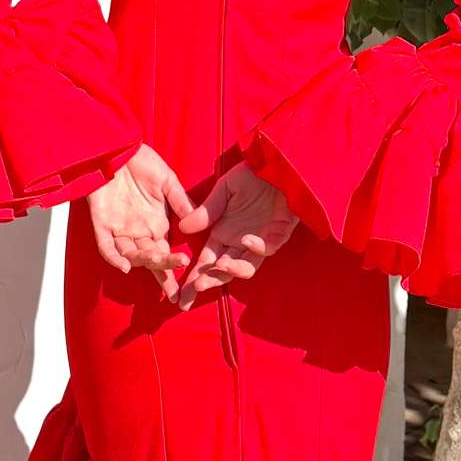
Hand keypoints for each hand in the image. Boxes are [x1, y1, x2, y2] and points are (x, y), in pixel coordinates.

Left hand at [87, 145, 198, 294]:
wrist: (117, 147)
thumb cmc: (142, 161)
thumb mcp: (168, 181)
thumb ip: (182, 202)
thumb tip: (196, 224)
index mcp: (156, 224)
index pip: (166, 253)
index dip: (173, 270)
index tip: (185, 289)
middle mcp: (138, 231)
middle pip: (151, 258)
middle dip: (163, 270)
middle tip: (174, 284)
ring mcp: (119, 229)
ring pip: (132, 255)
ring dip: (145, 261)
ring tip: (160, 261)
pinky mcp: (101, 223)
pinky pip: (106, 247)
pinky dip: (114, 258)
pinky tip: (125, 266)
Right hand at [173, 159, 298, 308]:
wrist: (279, 164)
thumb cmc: (252, 175)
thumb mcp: (224, 189)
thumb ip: (207, 210)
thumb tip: (182, 228)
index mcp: (223, 233)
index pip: (205, 262)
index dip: (193, 279)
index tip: (181, 296)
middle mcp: (239, 242)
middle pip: (223, 270)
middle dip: (209, 281)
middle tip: (197, 288)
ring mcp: (260, 241)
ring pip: (247, 267)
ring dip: (234, 269)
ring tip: (221, 265)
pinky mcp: (279, 235)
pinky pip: (268, 248)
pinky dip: (257, 247)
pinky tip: (245, 239)